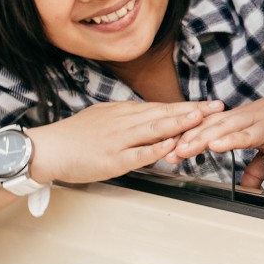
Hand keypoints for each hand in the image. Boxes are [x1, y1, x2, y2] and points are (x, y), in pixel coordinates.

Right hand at [29, 99, 223, 183]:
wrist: (46, 148)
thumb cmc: (74, 136)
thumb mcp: (104, 117)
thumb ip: (130, 119)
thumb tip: (152, 119)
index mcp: (124, 112)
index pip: (162, 107)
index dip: (188, 106)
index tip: (210, 104)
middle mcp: (124, 122)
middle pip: (164, 114)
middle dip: (193, 111)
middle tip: (218, 108)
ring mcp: (119, 140)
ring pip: (154, 129)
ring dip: (179, 123)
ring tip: (201, 119)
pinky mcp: (112, 159)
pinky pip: (138, 153)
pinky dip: (156, 149)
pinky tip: (171, 145)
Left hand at [165, 87, 263, 167]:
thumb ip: (257, 167)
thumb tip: (247, 186)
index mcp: (241, 121)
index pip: (209, 128)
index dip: (189, 138)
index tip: (169, 150)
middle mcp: (245, 117)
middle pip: (210, 127)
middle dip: (187, 139)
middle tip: (167, 154)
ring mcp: (256, 120)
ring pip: (223, 128)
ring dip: (201, 138)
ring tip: (183, 149)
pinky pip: (247, 133)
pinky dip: (231, 138)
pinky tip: (216, 145)